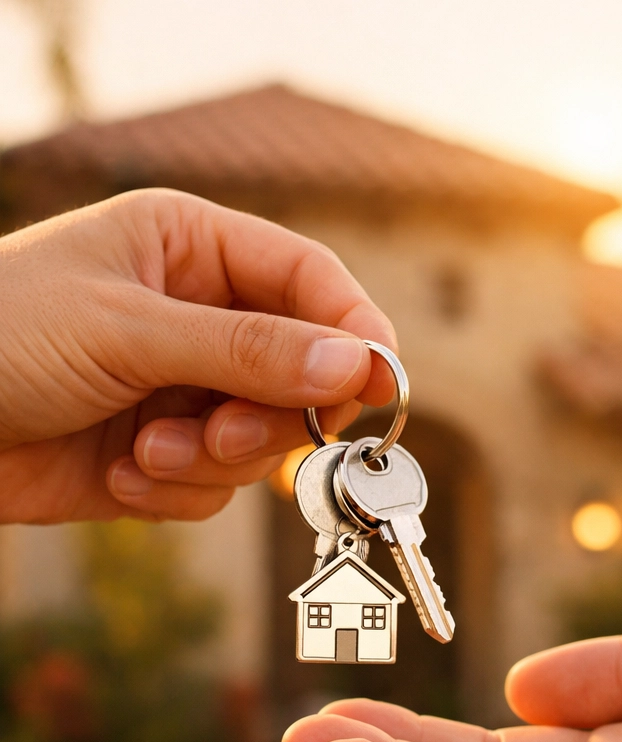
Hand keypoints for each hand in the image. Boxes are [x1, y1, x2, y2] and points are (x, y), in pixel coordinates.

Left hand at [0, 188, 395, 522]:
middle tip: (224, 434)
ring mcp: (190, 389)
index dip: (354, 331)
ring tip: (146, 453)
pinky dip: (179, 491)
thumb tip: (356, 364)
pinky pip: (220, 485)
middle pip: (304, 371)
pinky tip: (119, 474)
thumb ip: (247, 348)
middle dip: (270, 414)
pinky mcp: (170, 453)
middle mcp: (204, 317)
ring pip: (266, 439)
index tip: (381, 383)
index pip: (311, 282)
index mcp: (195, 250)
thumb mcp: (126, 328)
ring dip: (214, 458)